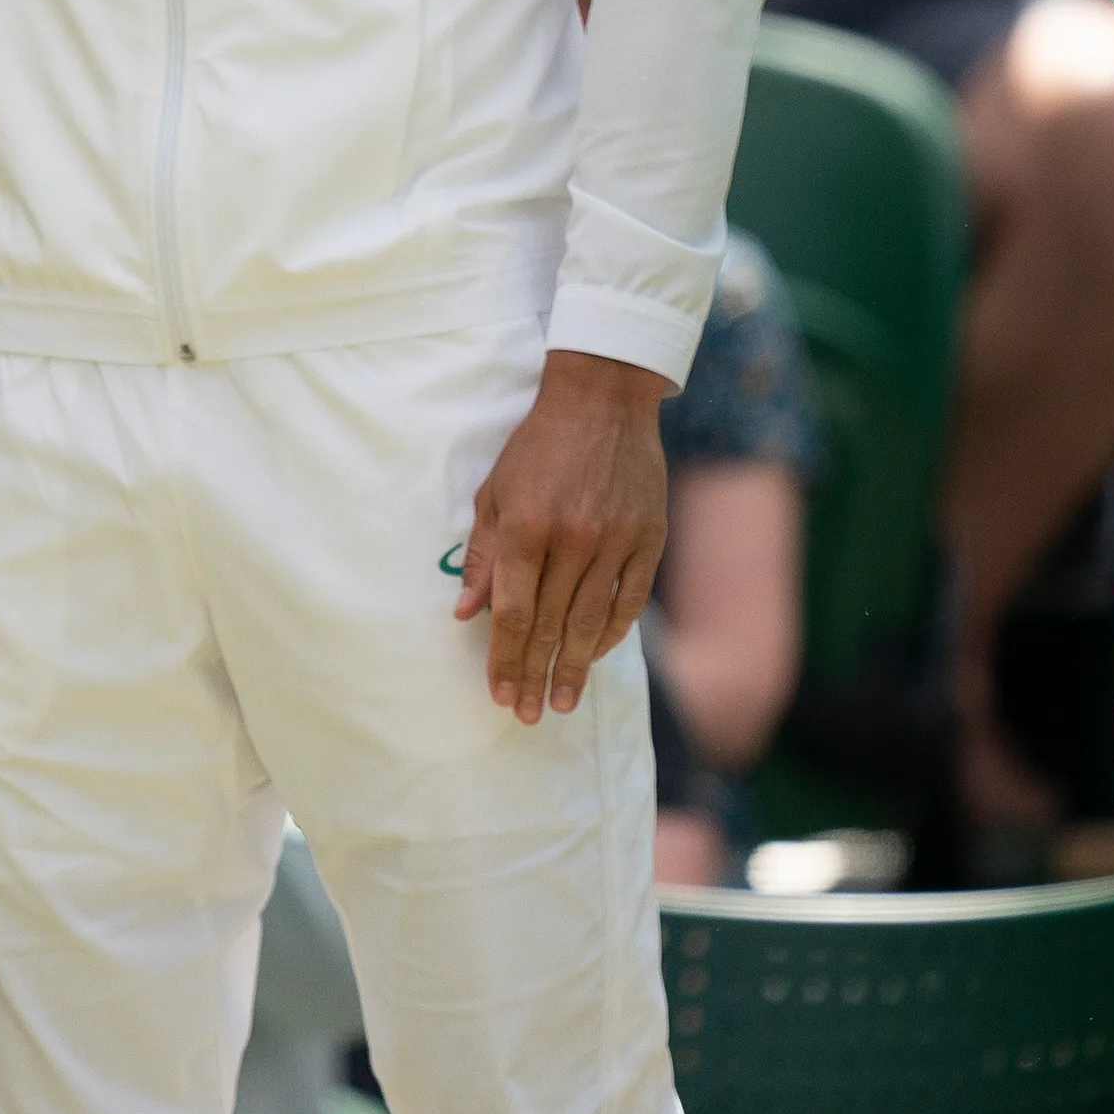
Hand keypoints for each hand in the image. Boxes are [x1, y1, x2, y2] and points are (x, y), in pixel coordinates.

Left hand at [456, 349, 669, 723]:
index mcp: (525, 528)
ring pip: (589, 621)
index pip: (512, 613)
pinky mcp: (648, 538)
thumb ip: (483, 556)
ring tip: (561, 701)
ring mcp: (614, 541)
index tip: (498, 693)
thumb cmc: (538, 446)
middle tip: (528, 714)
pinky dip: (610, 633)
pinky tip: (593, 655)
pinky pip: (628, 600)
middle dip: (534, 674)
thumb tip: (464, 614)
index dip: (503, 658)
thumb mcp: (495, 492)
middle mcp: (570, 539)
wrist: (602, 400)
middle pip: (549, 625)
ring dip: (572, 667)